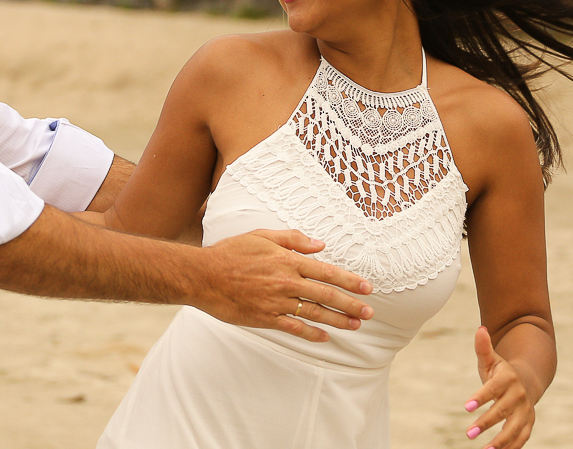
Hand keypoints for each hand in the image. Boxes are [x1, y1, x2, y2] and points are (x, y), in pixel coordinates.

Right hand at [193, 229, 373, 342]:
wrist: (203, 276)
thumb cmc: (231, 252)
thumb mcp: (261, 235)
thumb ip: (292, 239)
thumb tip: (320, 244)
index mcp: (287, 261)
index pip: (326, 272)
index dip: (349, 281)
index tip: (367, 288)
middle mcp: (286, 282)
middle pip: (326, 295)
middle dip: (351, 304)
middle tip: (369, 312)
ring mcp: (276, 302)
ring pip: (314, 313)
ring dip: (337, 321)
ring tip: (355, 326)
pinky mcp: (266, 318)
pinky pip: (294, 328)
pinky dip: (312, 334)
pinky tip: (325, 337)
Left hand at [464, 326, 536, 448]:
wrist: (527, 381)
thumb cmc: (501, 372)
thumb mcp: (491, 359)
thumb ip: (483, 347)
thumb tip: (480, 329)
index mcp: (508, 378)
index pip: (493, 389)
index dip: (480, 398)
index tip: (465, 407)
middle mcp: (519, 395)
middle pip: (503, 411)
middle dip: (486, 422)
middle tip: (468, 433)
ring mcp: (526, 411)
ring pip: (515, 429)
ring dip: (500, 441)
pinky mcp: (528, 424)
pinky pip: (521, 438)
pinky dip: (511, 447)